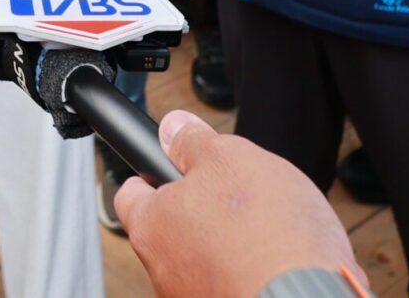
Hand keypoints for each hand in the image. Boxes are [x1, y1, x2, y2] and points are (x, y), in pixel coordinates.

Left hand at [115, 109, 358, 297]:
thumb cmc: (270, 237)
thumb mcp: (232, 160)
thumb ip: (194, 143)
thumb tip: (172, 128)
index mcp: (152, 227)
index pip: (131, 195)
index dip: (152, 174)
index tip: (172, 167)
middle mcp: (163, 272)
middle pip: (171, 228)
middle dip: (201, 210)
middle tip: (235, 197)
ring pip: (202, 260)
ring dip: (227, 246)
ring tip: (267, 232)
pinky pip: (230, 285)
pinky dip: (248, 273)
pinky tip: (277, 263)